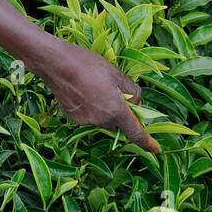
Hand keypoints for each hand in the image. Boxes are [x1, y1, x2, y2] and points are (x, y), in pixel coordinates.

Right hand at [42, 44, 160, 152]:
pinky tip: (82, 91)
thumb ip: (132, 90)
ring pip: (103, 121)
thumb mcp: (116, 73)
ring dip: (105, 111)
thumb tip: (135, 103)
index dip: (148, 143)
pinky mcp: (73, 118)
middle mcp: (101, 120)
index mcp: (115, 110)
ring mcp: (86, 121)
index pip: (136, 133)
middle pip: (118, 124)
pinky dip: (91, 109)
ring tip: (94, 87)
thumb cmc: (87, 64)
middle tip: (116, 95)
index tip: (156, 149)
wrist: (55, 63)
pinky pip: (89, 118)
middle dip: (120, 115)